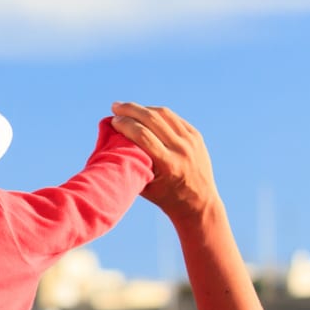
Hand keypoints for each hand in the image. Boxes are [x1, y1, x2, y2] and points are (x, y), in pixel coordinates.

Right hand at [111, 103, 217, 220]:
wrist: (199, 203)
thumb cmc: (166, 198)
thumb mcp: (146, 186)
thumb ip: (132, 165)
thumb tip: (110, 143)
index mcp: (168, 164)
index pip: (143, 135)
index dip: (125, 125)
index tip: (113, 120)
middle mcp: (181, 149)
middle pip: (152, 119)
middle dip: (131, 110)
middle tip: (115, 106)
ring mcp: (191, 140)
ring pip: (164, 114)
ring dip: (143, 108)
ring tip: (127, 108)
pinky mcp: (196, 135)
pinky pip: (173, 118)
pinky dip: (156, 113)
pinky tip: (145, 113)